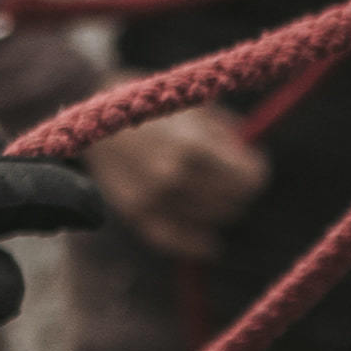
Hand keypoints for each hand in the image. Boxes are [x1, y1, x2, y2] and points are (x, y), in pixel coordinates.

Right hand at [87, 102, 269, 258]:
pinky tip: (210, 243)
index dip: (256, 170)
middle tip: (234, 179)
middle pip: (234, 203)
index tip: (252, 163)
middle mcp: (174, 178)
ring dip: (219, 211)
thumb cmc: (151, 105)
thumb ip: (229, 135)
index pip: (249, 180)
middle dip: (240, 191)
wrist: (93, 115)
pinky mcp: (136, 215)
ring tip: (215, 195)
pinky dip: (197, 244)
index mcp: (193, 147)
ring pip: (211, 223)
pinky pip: (177, 242)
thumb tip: (252, 158)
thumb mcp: (195, 107)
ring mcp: (153, 200)